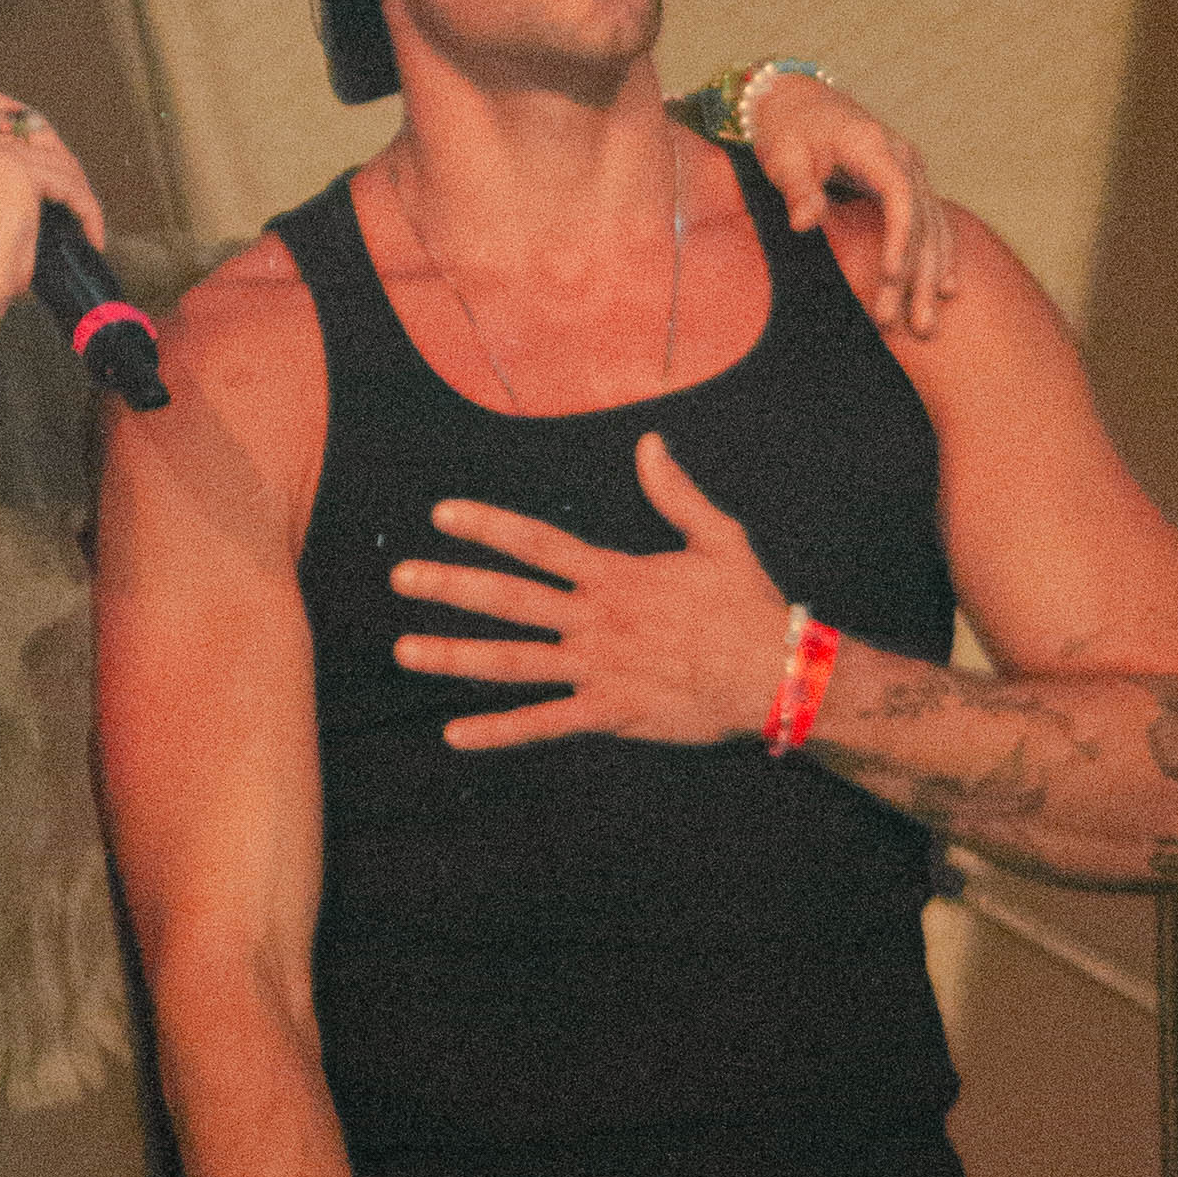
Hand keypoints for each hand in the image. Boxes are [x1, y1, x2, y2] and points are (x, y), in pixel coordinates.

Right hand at [0, 95, 103, 318]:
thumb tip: (41, 178)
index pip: (6, 122)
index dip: (38, 141)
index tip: (62, 171)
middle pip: (37, 138)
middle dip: (67, 171)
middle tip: (82, 202)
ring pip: (59, 163)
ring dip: (80, 195)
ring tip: (87, 224)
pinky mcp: (19, 171)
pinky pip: (70, 186)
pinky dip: (87, 211)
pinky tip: (92, 234)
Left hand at [392, 429, 787, 747]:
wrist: (777, 676)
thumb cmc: (749, 606)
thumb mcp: (718, 538)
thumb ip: (675, 493)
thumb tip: (649, 443)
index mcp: (614, 575)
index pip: (537, 543)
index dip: (486, 525)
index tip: (441, 514)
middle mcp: (596, 620)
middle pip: (508, 598)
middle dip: (450, 586)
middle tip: (401, 576)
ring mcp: (597, 669)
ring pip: (511, 662)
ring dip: (454, 656)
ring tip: (404, 651)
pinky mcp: (609, 714)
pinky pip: (542, 725)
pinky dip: (497, 732)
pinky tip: (454, 733)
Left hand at [729, 70, 953, 337]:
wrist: (796, 99)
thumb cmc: (786, 129)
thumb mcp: (783, 158)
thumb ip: (798, 190)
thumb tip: (804, 224)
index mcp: (874, 147)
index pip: (899, 197)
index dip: (899, 239)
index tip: (891, 277)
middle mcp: (902, 157)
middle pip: (921, 221)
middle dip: (917, 275)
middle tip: (911, 324)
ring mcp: (909, 168)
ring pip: (933, 227)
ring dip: (931, 275)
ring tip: (927, 323)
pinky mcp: (906, 181)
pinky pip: (931, 222)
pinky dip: (939, 255)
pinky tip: (945, 289)